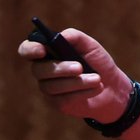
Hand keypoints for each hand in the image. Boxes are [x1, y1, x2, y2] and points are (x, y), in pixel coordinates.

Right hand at [17, 27, 131, 121]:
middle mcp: (43, 70)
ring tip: (97, 79)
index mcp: (47, 52)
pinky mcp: (57, 103)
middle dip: (60, 68)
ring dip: (77, 82)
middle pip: (39, 70)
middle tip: (79, 67)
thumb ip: (75, 37)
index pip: (27, 49)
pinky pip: (62, 99)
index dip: (30, 49)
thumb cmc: (97, 63)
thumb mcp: (91, 46)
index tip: (42, 50)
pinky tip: (97, 88)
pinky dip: (82, 92)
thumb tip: (61, 36)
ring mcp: (48, 87)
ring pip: (52, 86)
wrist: (113, 87)